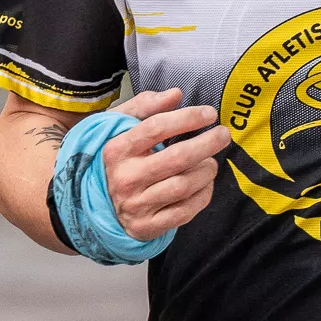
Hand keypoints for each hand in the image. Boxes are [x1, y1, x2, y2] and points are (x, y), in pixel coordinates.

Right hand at [106, 89, 228, 240]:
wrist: (97, 204)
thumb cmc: (118, 160)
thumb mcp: (120, 127)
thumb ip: (145, 106)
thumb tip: (176, 94)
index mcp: (117, 149)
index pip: (156, 128)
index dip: (187, 118)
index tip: (210, 113)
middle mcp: (125, 177)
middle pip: (176, 158)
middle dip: (207, 143)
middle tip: (223, 134)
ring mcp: (136, 205)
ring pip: (183, 186)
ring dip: (206, 171)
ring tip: (212, 162)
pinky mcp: (147, 226)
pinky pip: (185, 211)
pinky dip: (202, 196)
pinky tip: (206, 184)